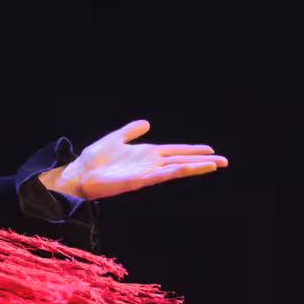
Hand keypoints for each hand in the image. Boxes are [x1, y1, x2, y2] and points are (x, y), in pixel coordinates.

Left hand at [50, 120, 227, 199]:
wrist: (78, 173)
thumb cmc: (93, 160)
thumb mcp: (115, 139)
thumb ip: (131, 131)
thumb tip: (147, 123)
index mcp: (146, 154)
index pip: (174, 151)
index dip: (191, 150)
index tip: (210, 149)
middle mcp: (149, 164)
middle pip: (181, 161)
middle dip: (202, 160)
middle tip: (224, 161)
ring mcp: (146, 173)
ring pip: (177, 169)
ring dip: (196, 167)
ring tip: (215, 164)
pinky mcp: (139, 180)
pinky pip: (162, 175)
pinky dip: (177, 172)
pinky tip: (191, 169)